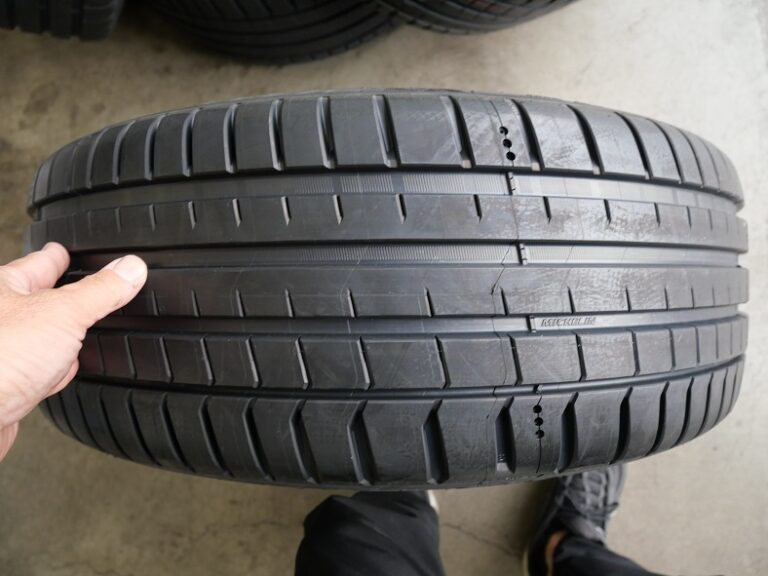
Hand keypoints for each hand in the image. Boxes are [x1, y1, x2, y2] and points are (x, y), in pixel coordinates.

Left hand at [0, 243, 146, 460]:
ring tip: (72, 337)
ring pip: (35, 338)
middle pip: (33, 300)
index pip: (37, 263)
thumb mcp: (64, 313)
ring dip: (56, 340)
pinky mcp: (7, 385)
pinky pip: (35, 371)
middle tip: (72, 290)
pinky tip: (56, 376)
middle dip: (55, 297)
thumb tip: (130, 269)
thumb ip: (100, 291)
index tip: (61, 251)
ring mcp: (3, 352)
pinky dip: (50, 372)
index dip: (54, 257)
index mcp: (3, 288)